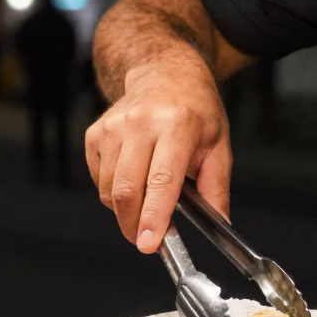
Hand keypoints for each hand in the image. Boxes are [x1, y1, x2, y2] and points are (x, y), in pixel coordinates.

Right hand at [85, 62, 231, 251]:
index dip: (154, 216)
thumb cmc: (194, 109)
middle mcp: (141, 123)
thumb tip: (220, 222)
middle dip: (134, 225)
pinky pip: (99, 179)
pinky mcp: (96, 133)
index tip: (149, 243)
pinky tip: (132, 179)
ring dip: (124, 210)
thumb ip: (217, 188)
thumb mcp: (218, 144)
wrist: (164, 73)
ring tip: (145, 202)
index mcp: (177, 125)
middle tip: (146, 239)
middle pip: (126, 190)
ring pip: (109, 190)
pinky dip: (112, 192)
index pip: (161, 180)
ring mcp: (114, 127)